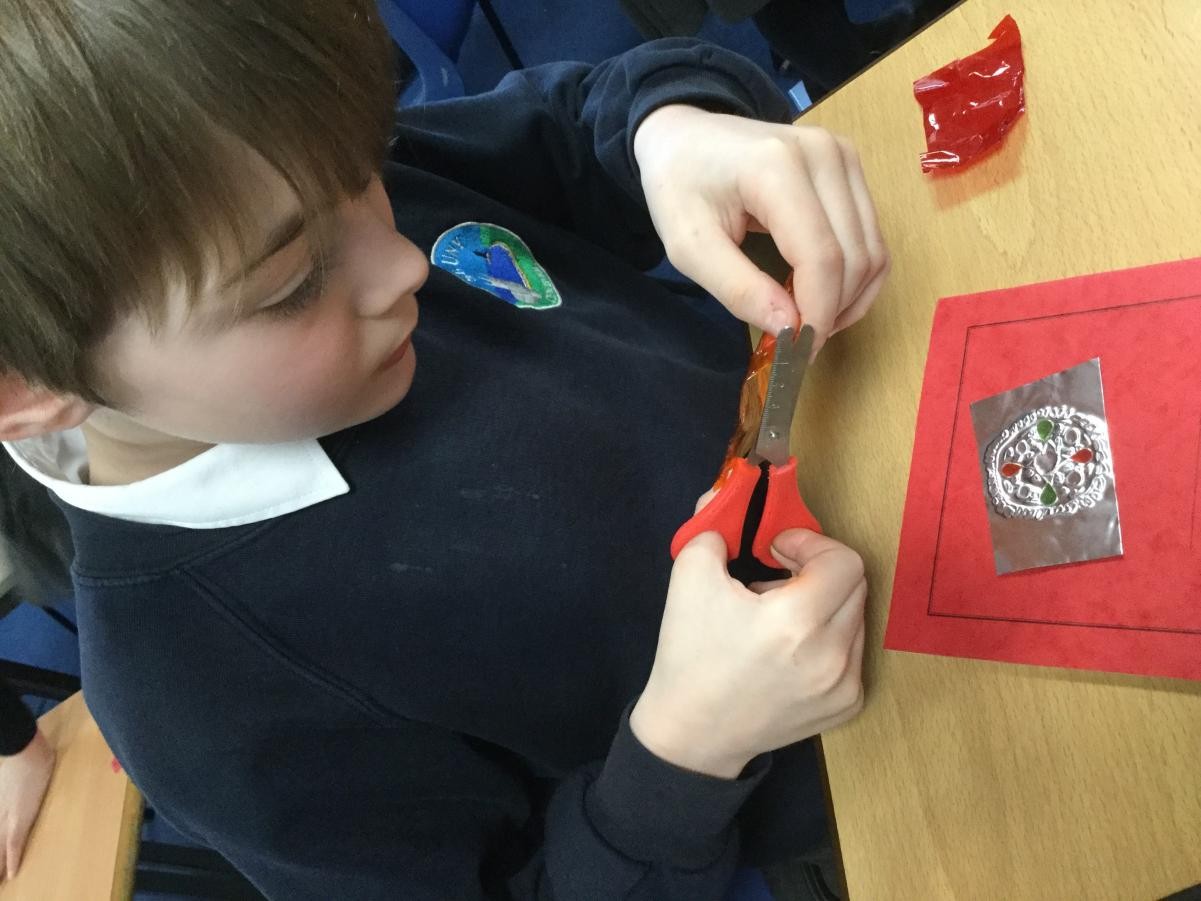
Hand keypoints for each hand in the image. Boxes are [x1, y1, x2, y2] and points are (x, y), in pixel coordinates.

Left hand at [0, 729, 54, 879]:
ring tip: (0, 883)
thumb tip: (28, 776)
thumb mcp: (12, 771)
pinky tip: (12, 874)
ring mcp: (7, 817)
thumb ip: (15, 779)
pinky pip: (14, 844)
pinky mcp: (20, 819)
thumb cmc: (23, 754)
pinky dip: (12, 860)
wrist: (25, 751)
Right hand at [630, 526, 865, 778]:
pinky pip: (853, 650)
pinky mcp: (848, 705)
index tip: (779, 551)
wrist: (694, 733)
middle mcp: (832, 655)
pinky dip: (829, 638)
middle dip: (818, 568)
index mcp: (796, 622)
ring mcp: (845, 684)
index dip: (812, 544)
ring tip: (780, 617)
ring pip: (855, 616)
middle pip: (854, 583)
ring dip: (824, 603)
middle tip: (778, 576)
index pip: (843, 560)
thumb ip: (713, 528)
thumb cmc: (691, 655)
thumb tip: (727, 496)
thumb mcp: (689, 579)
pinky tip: (790, 650)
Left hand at [633, 104, 889, 352]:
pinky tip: (824, 298)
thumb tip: (789, 330)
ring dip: (849, 300)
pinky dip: (856, 279)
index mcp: (777, 167)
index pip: (821, 256)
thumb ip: (738, 288)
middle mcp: (823, 155)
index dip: (818, 313)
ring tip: (808, 322)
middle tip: (797, 345)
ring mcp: (843, 157)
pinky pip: (872, 238)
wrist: (684, 136)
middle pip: (854, 257)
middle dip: (832, 312)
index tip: (798, 352)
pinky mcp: (851, 168)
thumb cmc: (679, 187)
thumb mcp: (689, 246)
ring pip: (872, 251)